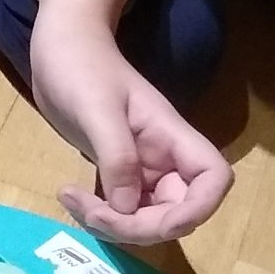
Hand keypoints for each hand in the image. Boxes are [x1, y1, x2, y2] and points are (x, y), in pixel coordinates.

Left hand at [30, 0, 231, 246]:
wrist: (60, 47)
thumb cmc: (81, 67)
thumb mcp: (97, 109)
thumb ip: (117, 156)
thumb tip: (129, 208)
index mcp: (172, 136)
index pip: (213, 178)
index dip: (199, 209)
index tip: (160, 223)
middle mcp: (164, 157)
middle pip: (177, 211)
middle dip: (138, 226)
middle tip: (92, 213)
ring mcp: (143, 168)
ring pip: (147, 217)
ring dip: (114, 224)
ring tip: (71, 200)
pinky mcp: (119, 173)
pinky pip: (122, 209)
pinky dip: (100, 214)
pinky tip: (69, 197)